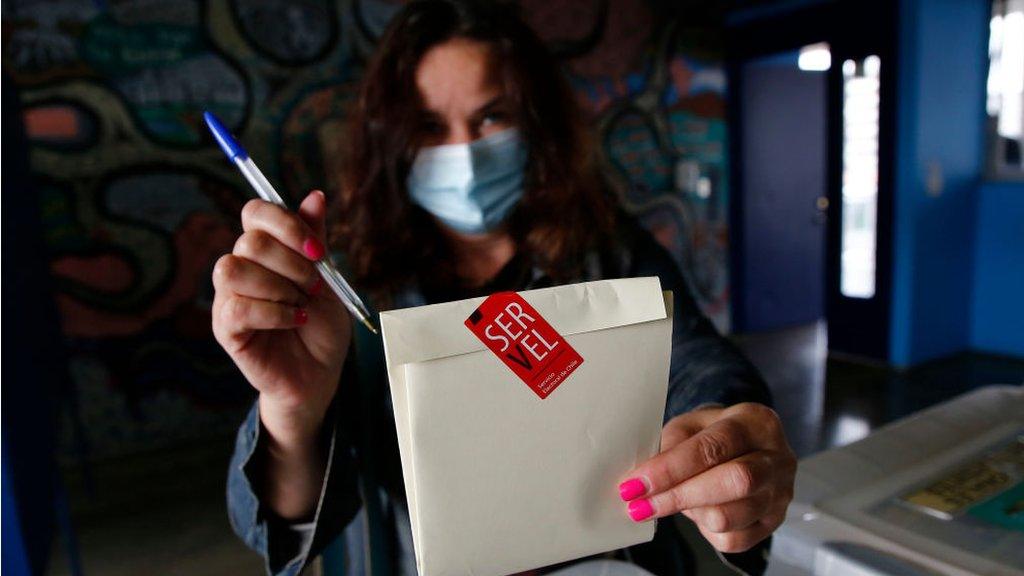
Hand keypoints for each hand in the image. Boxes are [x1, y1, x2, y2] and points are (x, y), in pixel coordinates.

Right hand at [212, 191, 351, 447]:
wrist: (321, 374)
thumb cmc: (322, 326)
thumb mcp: (327, 278)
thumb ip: (314, 239)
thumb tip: (316, 195)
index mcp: (264, 250)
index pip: (255, 212)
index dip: (286, 224)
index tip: (318, 251)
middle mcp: (241, 268)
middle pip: (248, 241)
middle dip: (291, 263)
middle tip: (314, 287)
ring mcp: (228, 298)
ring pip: (232, 269)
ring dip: (277, 287)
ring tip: (300, 305)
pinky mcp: (225, 328)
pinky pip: (236, 307)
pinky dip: (273, 312)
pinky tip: (293, 321)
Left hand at [617, 403, 795, 552]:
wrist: (747, 446)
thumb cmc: (713, 433)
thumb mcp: (690, 425)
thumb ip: (670, 446)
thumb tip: (643, 480)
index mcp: (754, 422)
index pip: (713, 447)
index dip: (670, 469)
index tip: (636, 484)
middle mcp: (777, 458)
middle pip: (734, 482)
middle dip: (679, 496)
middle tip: (641, 505)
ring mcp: (780, 493)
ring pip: (730, 516)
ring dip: (690, 513)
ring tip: (672, 501)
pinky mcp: (774, 522)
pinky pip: (734, 540)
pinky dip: (706, 531)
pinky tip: (698, 513)